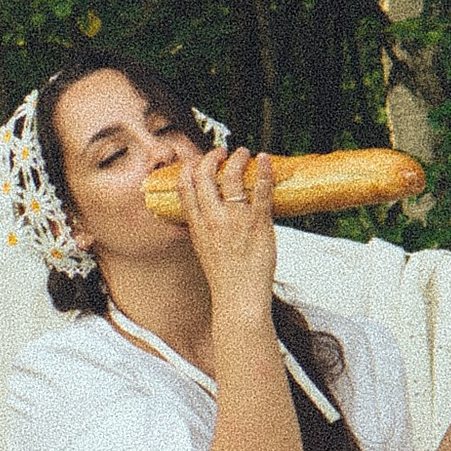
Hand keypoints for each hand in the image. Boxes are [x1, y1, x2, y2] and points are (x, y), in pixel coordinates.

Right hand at [172, 143, 277, 311]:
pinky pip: (261, 189)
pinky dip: (264, 170)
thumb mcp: (205, 250)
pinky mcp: (258, 223)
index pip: (185, 188)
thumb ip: (205, 229)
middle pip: (205, 176)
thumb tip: (209, 215)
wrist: (239, 298)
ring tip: (245, 153)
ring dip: (238, 159)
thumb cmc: (225, 278)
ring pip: (232, 176)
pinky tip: (265, 159)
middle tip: (222, 151)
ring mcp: (236, 220)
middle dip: (212, 157)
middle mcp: (213, 219)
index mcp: (197, 226)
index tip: (196, 160)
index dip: (189, 168)